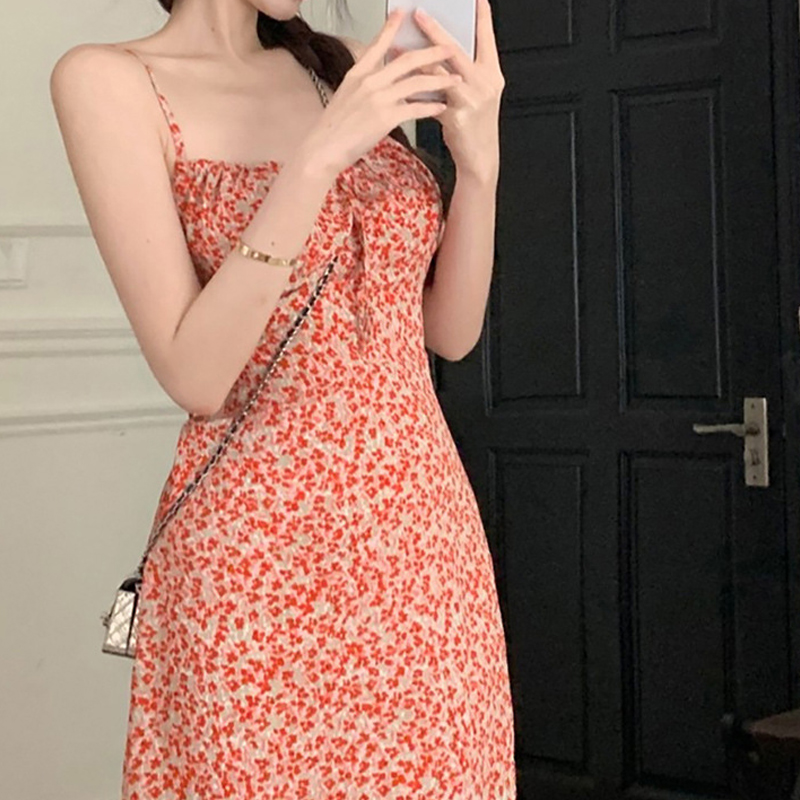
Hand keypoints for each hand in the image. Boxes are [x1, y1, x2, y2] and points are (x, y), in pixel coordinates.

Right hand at [301, 10, 462, 176]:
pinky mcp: (386, 117)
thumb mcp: (344, 98)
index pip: (377, 45)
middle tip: (449, 49)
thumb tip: (375, 82)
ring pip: (416, 82)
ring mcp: (378, 98)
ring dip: (439, 80)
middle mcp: (369, 81)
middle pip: (406, 60)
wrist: (323, 149)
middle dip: (431, 53)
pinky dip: (430, 108)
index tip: (402, 14)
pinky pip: (415, 108)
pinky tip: (441, 107)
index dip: (391, 29)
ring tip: (454, 80)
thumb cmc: (333, 130)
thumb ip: (362, 86)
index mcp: (357, 74)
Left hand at [412, 0, 505, 182]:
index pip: (486, 39)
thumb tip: (436, 51)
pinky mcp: (457, 117)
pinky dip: (415, 86)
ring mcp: (472, 100)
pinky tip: (402, 78)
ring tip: (400, 45)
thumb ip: (462, 73)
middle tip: (419, 14)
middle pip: (457, 51)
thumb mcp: (475, 93)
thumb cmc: (473, 124)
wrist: (479, 158)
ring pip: (441, 72)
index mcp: (492, 74)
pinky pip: (431, 97)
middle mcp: (485, 84)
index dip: (481, 18)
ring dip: (418, 57)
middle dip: (436, 30)